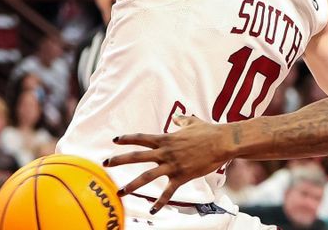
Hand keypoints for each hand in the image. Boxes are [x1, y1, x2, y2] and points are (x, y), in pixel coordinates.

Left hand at [104, 116, 230, 213]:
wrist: (222, 142)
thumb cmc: (208, 131)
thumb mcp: (192, 122)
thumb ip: (181, 120)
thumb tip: (176, 117)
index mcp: (166, 139)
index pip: (142, 138)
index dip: (127, 139)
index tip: (115, 140)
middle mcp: (166, 152)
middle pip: (137, 156)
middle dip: (119, 160)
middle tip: (106, 163)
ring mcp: (173, 165)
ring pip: (147, 176)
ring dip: (132, 185)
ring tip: (120, 192)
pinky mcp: (181, 176)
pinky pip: (168, 192)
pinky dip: (160, 202)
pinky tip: (153, 211)